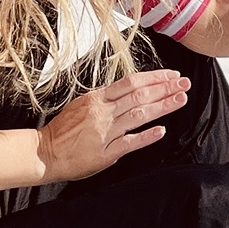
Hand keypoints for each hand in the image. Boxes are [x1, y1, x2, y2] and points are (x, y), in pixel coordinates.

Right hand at [37, 69, 191, 181]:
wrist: (44, 153)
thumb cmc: (62, 131)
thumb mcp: (82, 105)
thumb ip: (105, 100)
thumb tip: (128, 92)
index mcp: (97, 99)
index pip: (131, 82)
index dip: (154, 77)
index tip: (171, 75)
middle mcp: (103, 112)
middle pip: (139, 95)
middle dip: (165, 88)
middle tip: (184, 83)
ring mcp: (105, 132)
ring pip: (139, 115)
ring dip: (162, 106)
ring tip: (180, 99)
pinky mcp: (105, 153)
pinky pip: (129, 142)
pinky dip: (146, 136)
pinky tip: (161, 130)